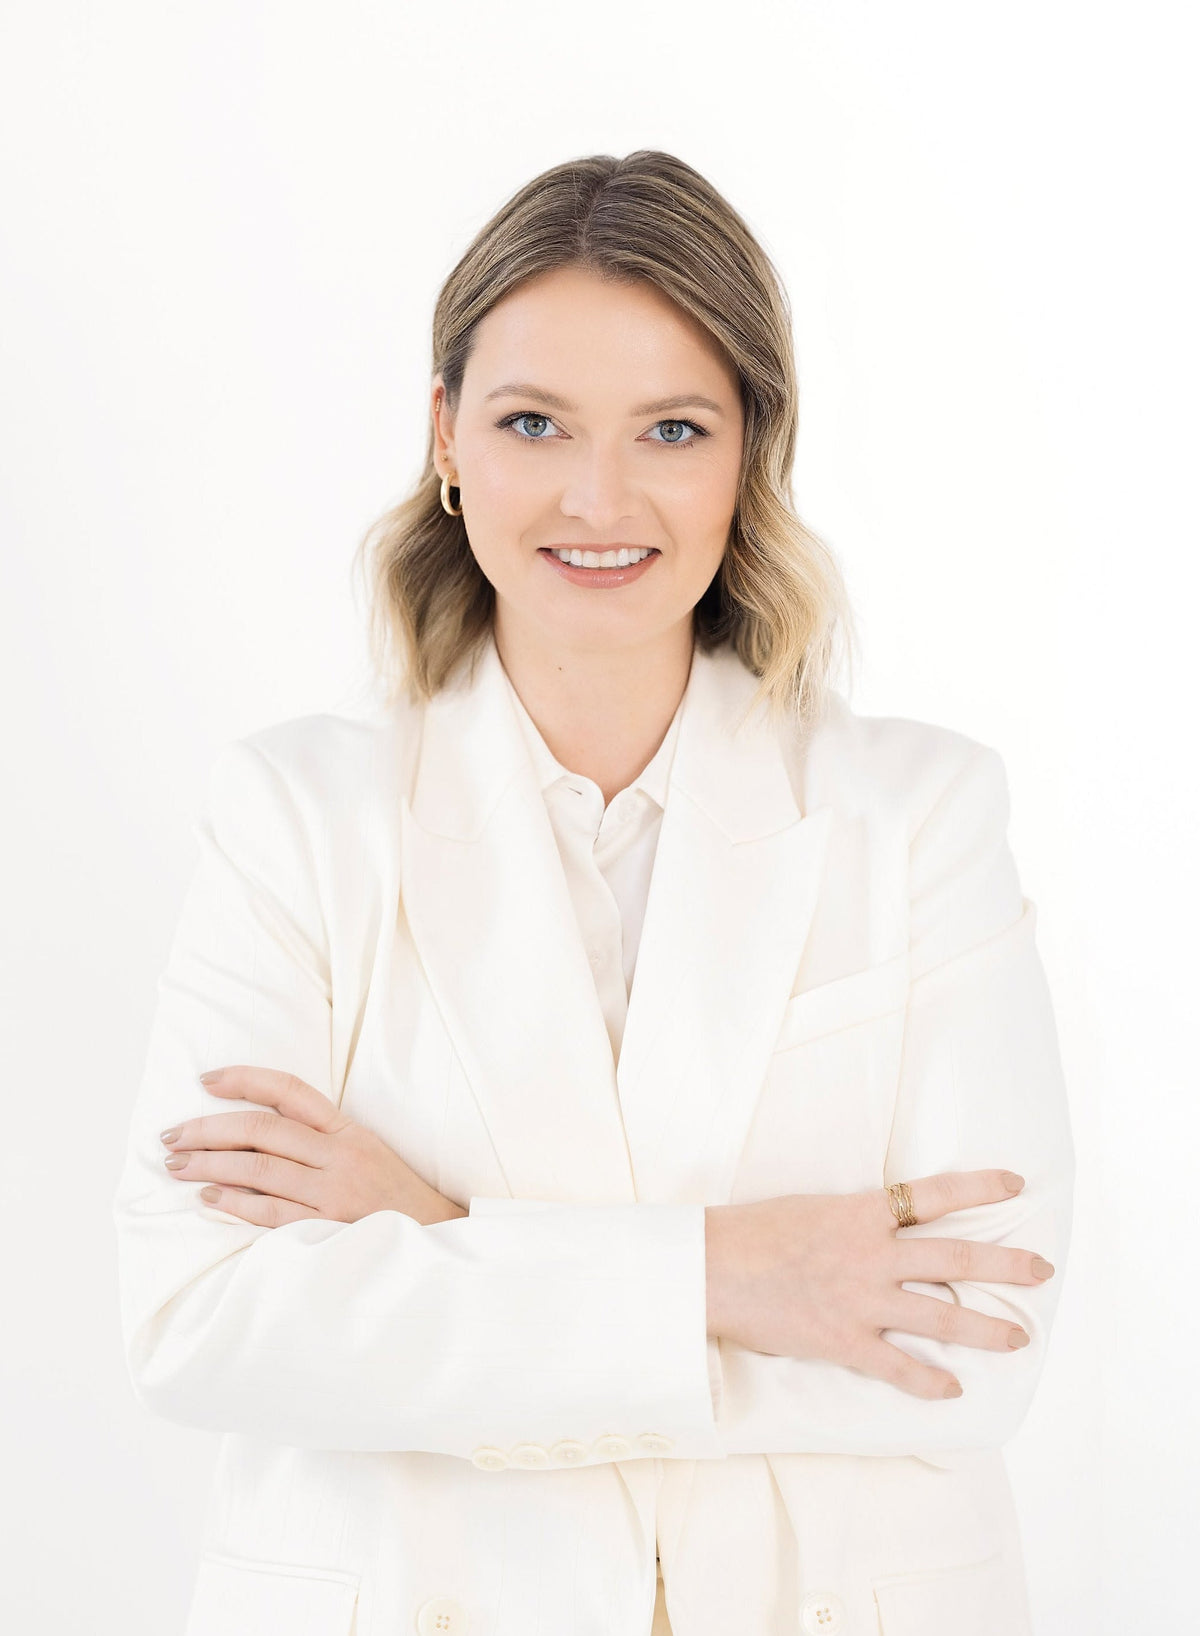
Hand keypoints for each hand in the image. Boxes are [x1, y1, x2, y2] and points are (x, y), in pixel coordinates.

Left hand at [160, 1065, 468, 1227]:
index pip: (290, 1090)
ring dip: (210, 1165)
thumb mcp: (367, 1153)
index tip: (206, 1080)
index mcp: (348, 1130)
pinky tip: (208, 1199)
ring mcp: (335, 1191)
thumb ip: (321, 1139)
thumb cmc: (395, 1198)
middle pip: (262, 1128)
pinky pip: (271, 1212)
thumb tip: (253, 1135)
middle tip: (171, 1134)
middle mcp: (340, 1154)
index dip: (245, 1079)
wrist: (439, 1238)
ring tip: (176, 1165)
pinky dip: (235, 1203)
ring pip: (260, 1168)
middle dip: (208, 1129)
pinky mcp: (329, 1227)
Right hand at [704, 1169, 1055, 1400]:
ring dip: (986, 1329)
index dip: (980, 1186)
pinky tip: (952, 1390)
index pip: (935, 1193)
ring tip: (1019, 1337)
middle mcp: (871, 1254)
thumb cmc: (753, 1231)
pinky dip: (928, 1381)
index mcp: (862, 1212)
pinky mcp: (843, 1340)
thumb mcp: (813, 1207)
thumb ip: (855, 1219)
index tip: (1015, 1182)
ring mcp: (860, 1300)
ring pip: (941, 1317)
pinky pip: (898, 1366)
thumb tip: (886, 1227)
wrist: (709, 1267)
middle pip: (955, 1259)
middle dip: (1005, 1265)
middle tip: (1042, 1270)